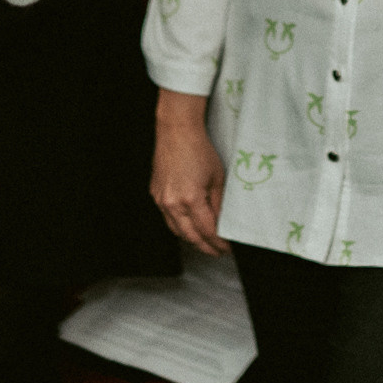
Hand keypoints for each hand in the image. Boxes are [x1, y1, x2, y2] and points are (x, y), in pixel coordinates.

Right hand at [151, 90, 228, 254]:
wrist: (177, 131)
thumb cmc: (198, 149)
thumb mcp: (217, 178)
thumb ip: (219, 204)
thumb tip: (223, 223)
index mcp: (190, 200)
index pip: (207, 232)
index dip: (218, 244)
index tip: (227, 248)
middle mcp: (172, 203)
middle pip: (190, 237)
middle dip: (206, 247)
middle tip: (218, 251)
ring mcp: (161, 200)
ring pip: (177, 231)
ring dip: (192, 239)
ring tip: (206, 242)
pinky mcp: (156, 194)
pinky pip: (168, 219)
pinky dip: (180, 226)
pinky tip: (190, 226)